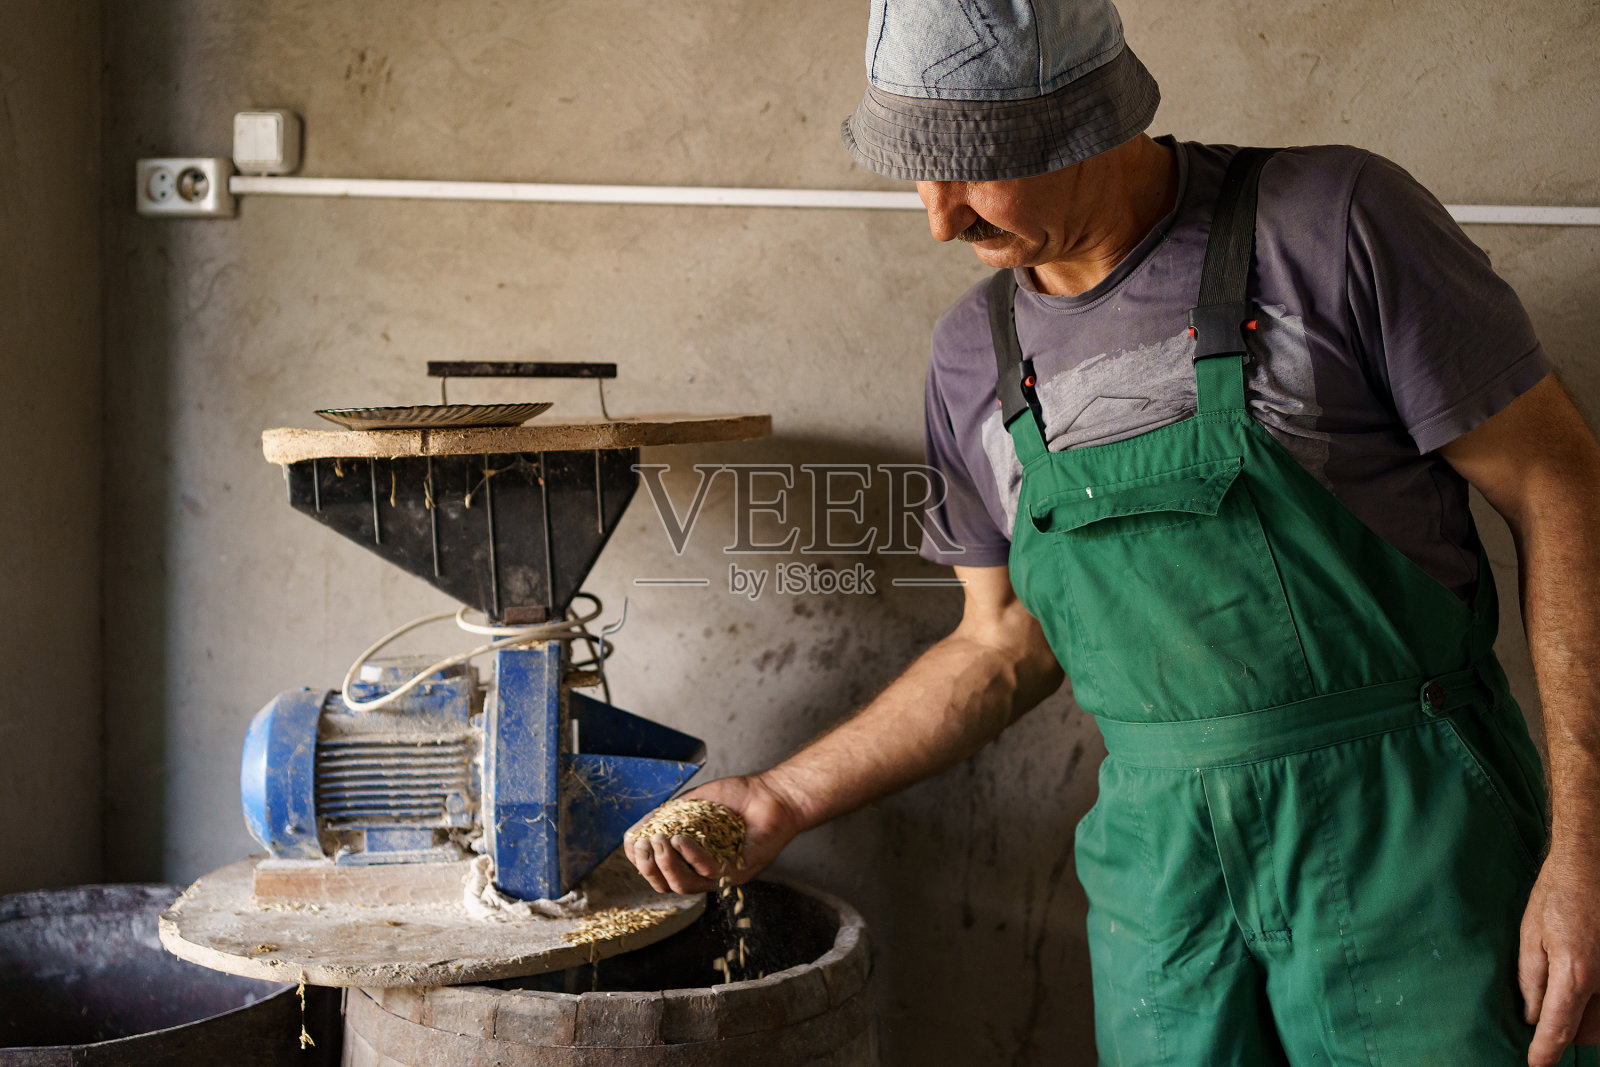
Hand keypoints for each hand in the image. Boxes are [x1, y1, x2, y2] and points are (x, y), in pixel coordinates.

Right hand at [625, 774, 803, 893]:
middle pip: (666, 885)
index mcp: (690, 857)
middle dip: (648, 867)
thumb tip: (635, 829)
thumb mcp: (693, 802)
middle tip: (644, 845)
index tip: (632, 842)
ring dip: (665, 865)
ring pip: (683, 885)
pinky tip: (680, 838)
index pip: (658, 871)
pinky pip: (707, 871)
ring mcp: (720, 874)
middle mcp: (703, 870)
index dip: (639, 861)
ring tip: (659, 841)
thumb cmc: (738, 796)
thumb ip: (666, 815)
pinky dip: (690, 855)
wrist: (772, 794)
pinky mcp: (736, 873)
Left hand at [1521, 844, 1599, 1063]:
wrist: (1592, 866)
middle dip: (1565, 1036)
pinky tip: (1581, 997)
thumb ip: (1531, 979)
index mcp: (1575, 972)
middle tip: (1541, 1028)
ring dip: (1584, 1025)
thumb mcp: (1530, 934)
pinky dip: (1598, 1009)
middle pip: (1587, 1030)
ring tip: (1559, 1013)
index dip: (1546, 1050)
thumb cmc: (1557, 895)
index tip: (1536, 1064)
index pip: (1559, 1027)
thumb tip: (1532, 1014)